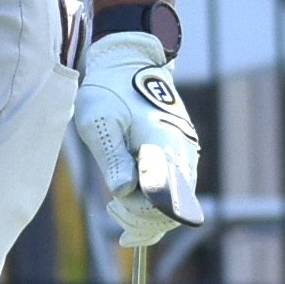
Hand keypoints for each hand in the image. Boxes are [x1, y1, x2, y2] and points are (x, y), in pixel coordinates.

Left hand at [73, 32, 200, 247]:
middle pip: (171, 211)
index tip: (118, 218)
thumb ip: (112, 156)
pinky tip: (128, 206)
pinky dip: (155, 206)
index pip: (163, 201)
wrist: (130, 63)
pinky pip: (175, 193)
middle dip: (141, 220)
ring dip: (147, 215)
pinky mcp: (181, 156)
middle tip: (112, 212)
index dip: (141, 217)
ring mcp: (185, 155)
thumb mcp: (99, 120)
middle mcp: (182, 154)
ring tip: (115, 210)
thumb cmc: (109, 89)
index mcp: (162, 145)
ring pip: (175, 205)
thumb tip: (123, 192)